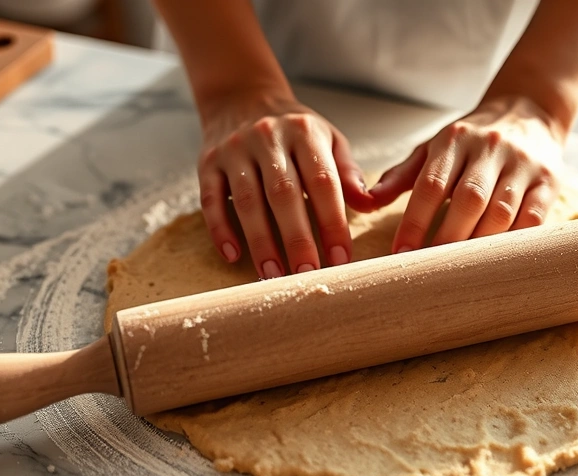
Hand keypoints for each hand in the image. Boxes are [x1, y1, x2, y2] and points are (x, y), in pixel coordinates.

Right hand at [197, 90, 372, 277]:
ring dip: (261, 241)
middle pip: (284, 194)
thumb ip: (347, 173)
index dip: (332, 222)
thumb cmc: (294, 131)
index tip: (341, 258)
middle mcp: (268, 138)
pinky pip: (211, 199)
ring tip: (273, 274)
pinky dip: (220, 229)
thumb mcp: (328, 139)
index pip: (323, 181)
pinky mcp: (208, 162)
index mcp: (304, 133)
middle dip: (297, 238)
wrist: (242, 98)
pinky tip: (232, 255)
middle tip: (308, 274)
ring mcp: (234, 150)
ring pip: (247, 200)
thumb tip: (369, 205)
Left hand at [366, 96, 564, 252]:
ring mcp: (522, 164)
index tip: (400, 253)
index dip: (415, 221)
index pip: (431, 184)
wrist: (529, 112)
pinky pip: (533, 217)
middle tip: (430, 270)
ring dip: (480, 244)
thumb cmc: (471, 139)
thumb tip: (366, 201)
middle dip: (447, 239)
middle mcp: (489, 148)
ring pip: (501, 211)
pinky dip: (515, 241)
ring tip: (461, 271)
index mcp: (454, 139)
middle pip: (468, 200)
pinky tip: (498, 259)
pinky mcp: (548, 181)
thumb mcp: (434, 148)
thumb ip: (401, 175)